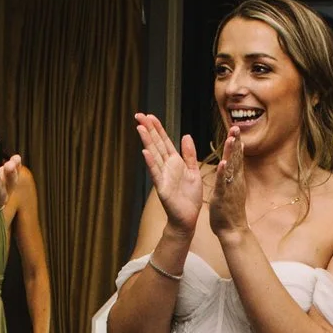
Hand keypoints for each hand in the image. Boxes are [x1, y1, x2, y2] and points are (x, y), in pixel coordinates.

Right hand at [136, 114, 208, 237]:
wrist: (188, 218)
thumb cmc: (190, 197)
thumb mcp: (193, 171)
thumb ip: (189, 154)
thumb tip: (185, 135)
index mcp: (175, 162)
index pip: (165, 141)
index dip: (158, 128)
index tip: (150, 115)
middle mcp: (166, 167)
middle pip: (156, 144)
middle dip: (148, 130)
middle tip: (139, 115)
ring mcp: (163, 176)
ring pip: (154, 155)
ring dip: (147, 142)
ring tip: (140, 128)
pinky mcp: (162, 188)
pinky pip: (156, 173)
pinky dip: (150, 163)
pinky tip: (145, 152)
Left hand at [202, 127, 249, 239]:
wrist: (233, 229)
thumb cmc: (230, 210)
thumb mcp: (232, 189)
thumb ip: (233, 176)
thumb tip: (232, 165)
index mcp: (235, 178)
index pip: (236, 157)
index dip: (236, 143)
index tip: (235, 129)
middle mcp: (235, 181)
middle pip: (236, 158)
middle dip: (235, 142)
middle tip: (236, 127)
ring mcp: (230, 188)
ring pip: (231, 167)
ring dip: (231, 153)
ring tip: (231, 139)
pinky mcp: (223, 196)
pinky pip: (223, 183)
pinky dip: (224, 173)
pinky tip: (224, 163)